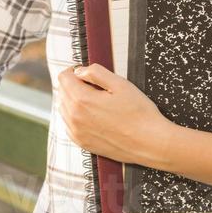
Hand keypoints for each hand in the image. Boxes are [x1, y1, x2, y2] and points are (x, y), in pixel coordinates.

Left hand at [57, 63, 172, 168]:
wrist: (149, 143)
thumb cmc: (139, 113)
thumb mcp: (120, 84)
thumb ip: (96, 73)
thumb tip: (79, 71)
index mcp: (82, 100)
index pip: (64, 77)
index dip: (74, 70)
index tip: (86, 72)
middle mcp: (75, 118)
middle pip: (61, 92)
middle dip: (74, 84)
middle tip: (94, 85)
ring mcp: (77, 132)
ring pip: (63, 108)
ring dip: (73, 100)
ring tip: (95, 100)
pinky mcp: (82, 143)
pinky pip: (69, 124)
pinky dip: (76, 116)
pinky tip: (93, 115)